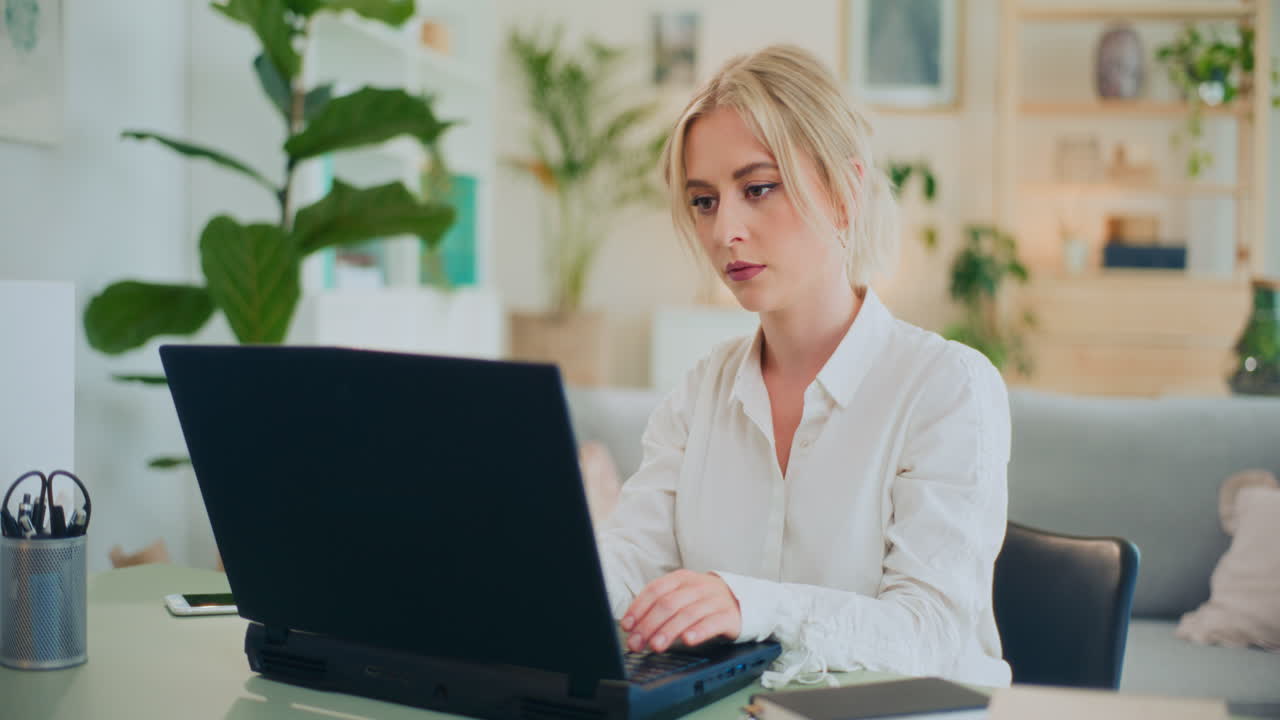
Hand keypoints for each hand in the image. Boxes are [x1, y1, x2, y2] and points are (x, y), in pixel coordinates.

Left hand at [620, 569, 741, 652]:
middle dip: (649, 624)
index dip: (639, 608)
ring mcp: (714, 600)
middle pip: (668, 604)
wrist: (741, 601)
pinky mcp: (729, 615)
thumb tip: (633, 628)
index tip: (627, 626)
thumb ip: (659, 608)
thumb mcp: (682, 597)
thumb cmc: (703, 602)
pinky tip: (688, 640)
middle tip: (638, 642)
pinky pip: (712, 623)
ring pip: (688, 614)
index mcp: (681, 579)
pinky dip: (699, 631)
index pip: (655, 590)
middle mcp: (697, 586)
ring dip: (669, 631)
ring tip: (656, 645)